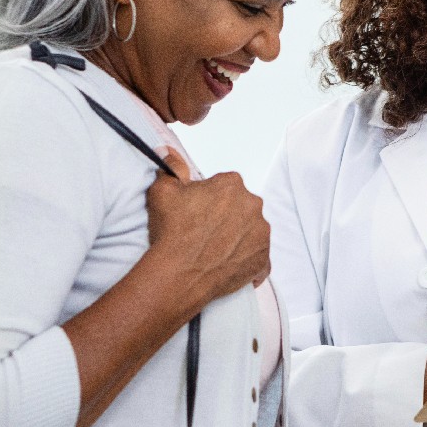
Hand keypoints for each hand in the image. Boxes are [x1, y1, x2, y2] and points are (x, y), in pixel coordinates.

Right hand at [142, 148, 270, 303]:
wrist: (179, 274)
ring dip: (238, 236)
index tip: (199, 211)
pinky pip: (259, 257)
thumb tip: (169, 152)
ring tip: (215, 249)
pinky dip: (247, 260)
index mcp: (232, 184)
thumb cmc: (172, 231)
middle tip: (205, 231)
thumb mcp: (163, 191)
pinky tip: (229, 264)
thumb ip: (172, 167)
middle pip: (241, 207)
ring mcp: (261, 234)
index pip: (225, 186)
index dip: (210, 198)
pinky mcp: (263, 259)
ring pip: (251, 230)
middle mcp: (253, 205)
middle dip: (227, 216)